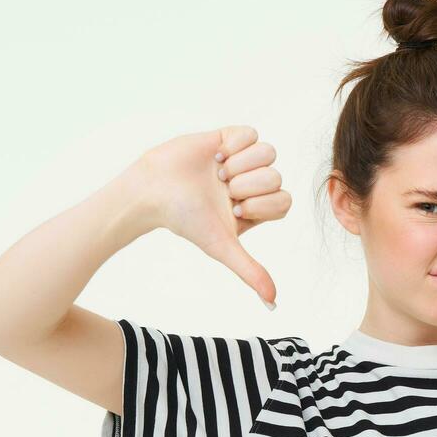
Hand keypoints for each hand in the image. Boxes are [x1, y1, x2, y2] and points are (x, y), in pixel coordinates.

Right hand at [133, 125, 291, 307]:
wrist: (152, 190)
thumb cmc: (185, 220)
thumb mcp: (221, 246)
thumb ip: (249, 271)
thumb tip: (273, 303)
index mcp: (257, 208)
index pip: (284, 201)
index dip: (262, 204)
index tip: (235, 210)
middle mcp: (253, 184)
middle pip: (276, 177)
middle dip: (247, 185)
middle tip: (222, 190)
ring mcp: (242, 160)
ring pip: (268, 154)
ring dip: (240, 164)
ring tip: (217, 173)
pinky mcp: (229, 138)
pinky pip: (252, 134)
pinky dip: (233, 145)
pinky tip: (215, 156)